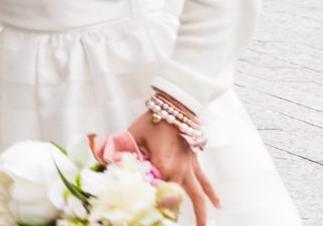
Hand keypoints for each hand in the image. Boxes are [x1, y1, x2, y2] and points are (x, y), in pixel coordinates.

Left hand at [126, 110, 219, 224]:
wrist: (176, 107)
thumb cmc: (154, 120)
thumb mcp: (134, 135)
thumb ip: (121, 149)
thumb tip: (104, 157)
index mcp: (162, 166)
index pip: (153, 190)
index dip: (146, 198)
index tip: (139, 207)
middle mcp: (178, 171)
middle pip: (175, 198)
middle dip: (171, 212)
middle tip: (166, 222)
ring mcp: (189, 169)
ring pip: (197, 195)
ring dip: (201, 212)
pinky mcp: (196, 163)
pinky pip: (206, 181)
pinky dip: (212, 193)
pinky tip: (218, 205)